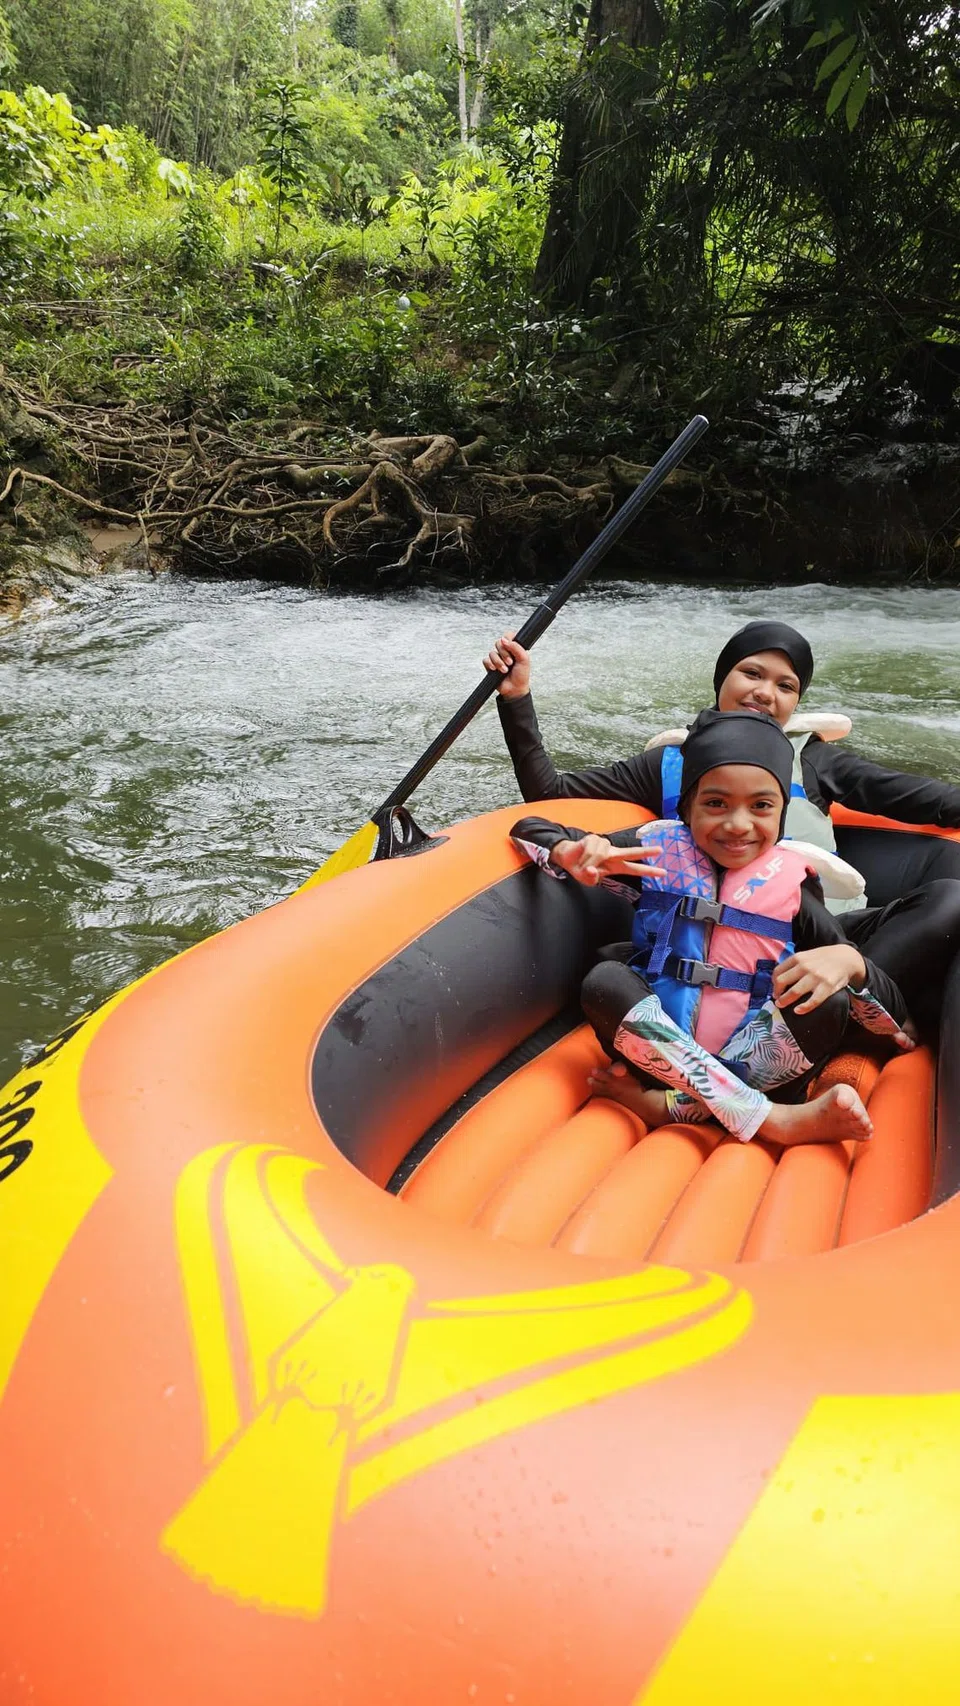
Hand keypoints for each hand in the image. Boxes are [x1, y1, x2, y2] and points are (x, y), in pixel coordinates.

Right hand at [483, 631, 530, 698]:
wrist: (515, 689)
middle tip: (510, 662)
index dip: (508, 638)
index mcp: (514, 648)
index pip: (508, 636)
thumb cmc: (521, 675)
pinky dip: (490, 665)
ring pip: (492, 653)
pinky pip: (486, 660)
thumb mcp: (524, 659)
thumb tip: (504, 639)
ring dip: (498, 662)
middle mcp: (505, 652)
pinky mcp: (490, 666)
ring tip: (505, 670)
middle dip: (503, 653)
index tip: (509, 645)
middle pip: (498, 643)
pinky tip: (495, 670)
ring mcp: (497, 658)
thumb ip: (516, 647)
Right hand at [550, 830, 666, 886]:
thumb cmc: (580, 869)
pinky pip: (591, 850)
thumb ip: (591, 879)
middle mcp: (612, 854)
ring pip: (601, 854)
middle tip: (660, 850)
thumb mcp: (586, 880)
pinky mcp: (593, 838)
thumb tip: (593, 871)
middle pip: (631, 852)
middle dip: (645, 852)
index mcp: (615, 866)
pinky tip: (581, 857)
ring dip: (590, 863)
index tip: (662, 873)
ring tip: (583, 865)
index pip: (634, 869)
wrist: (566, 858)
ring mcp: (604, 845)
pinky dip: (584, 857)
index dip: (648, 871)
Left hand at [773, 945, 865, 1015]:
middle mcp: (805, 966)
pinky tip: (798, 1011)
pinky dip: (804, 1007)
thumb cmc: (824, 958)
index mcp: (798, 958)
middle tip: (777, 999)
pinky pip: (813, 1000)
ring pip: (794, 992)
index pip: (778, 971)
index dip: (774, 982)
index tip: (776, 989)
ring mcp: (815, 977)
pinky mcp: (827, 987)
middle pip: (782, 982)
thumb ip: (795, 964)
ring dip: (784, 1001)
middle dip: (776, 993)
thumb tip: (780, 979)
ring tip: (781, 1006)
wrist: (846, 958)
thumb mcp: (807, 955)